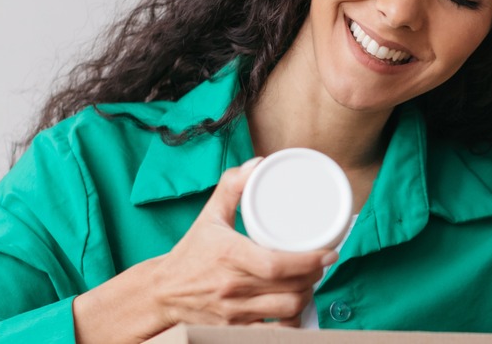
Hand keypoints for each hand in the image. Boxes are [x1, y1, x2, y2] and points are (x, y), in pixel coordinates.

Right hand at [74, 157, 337, 342]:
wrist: (163, 292)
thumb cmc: (192, 252)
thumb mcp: (209, 216)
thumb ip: (231, 187)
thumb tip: (257, 164)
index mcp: (230, 256)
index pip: (277, 265)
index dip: (309, 261)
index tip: (328, 253)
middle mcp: (232, 287)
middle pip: (290, 289)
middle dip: (314, 277)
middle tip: (321, 264)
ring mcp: (234, 313)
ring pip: (286, 311)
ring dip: (306, 298)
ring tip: (310, 283)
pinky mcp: (234, 330)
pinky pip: (274, 333)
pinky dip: (291, 322)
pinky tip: (295, 309)